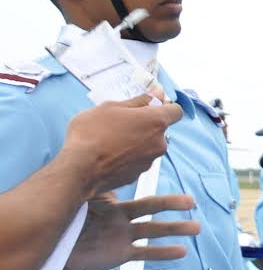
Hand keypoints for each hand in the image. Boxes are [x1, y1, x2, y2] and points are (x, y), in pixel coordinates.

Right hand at [61, 94, 183, 191]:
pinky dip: (128, 156)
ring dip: (135, 141)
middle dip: (144, 125)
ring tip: (110, 139)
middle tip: (120, 122)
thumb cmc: (92, 133)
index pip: (176, 111)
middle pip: (159, 130)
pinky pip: (137, 160)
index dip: (164, 107)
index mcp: (155, 122)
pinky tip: (108, 154)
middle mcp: (159, 143)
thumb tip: (156, 94)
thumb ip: (137, 101)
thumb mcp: (110, 107)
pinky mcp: (139, 174)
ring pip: (147, 146)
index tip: (150, 106)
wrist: (80, 169)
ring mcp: (150, 161)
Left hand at [61, 193, 198, 269]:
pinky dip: (163, 252)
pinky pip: (145, 253)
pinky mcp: (122, 254)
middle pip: (151, 209)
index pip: (135, 196)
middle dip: (171, 204)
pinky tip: (181, 251)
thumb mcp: (76, 203)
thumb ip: (89, 191)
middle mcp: (123, 219)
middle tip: (191, 202)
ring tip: (196, 227)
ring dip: (175, 229)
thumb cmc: (67, 222)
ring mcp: (124, 236)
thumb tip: (98, 170)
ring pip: (154, 231)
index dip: (150, 192)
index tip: (162, 184)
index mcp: (114, 205)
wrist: (60, 248)